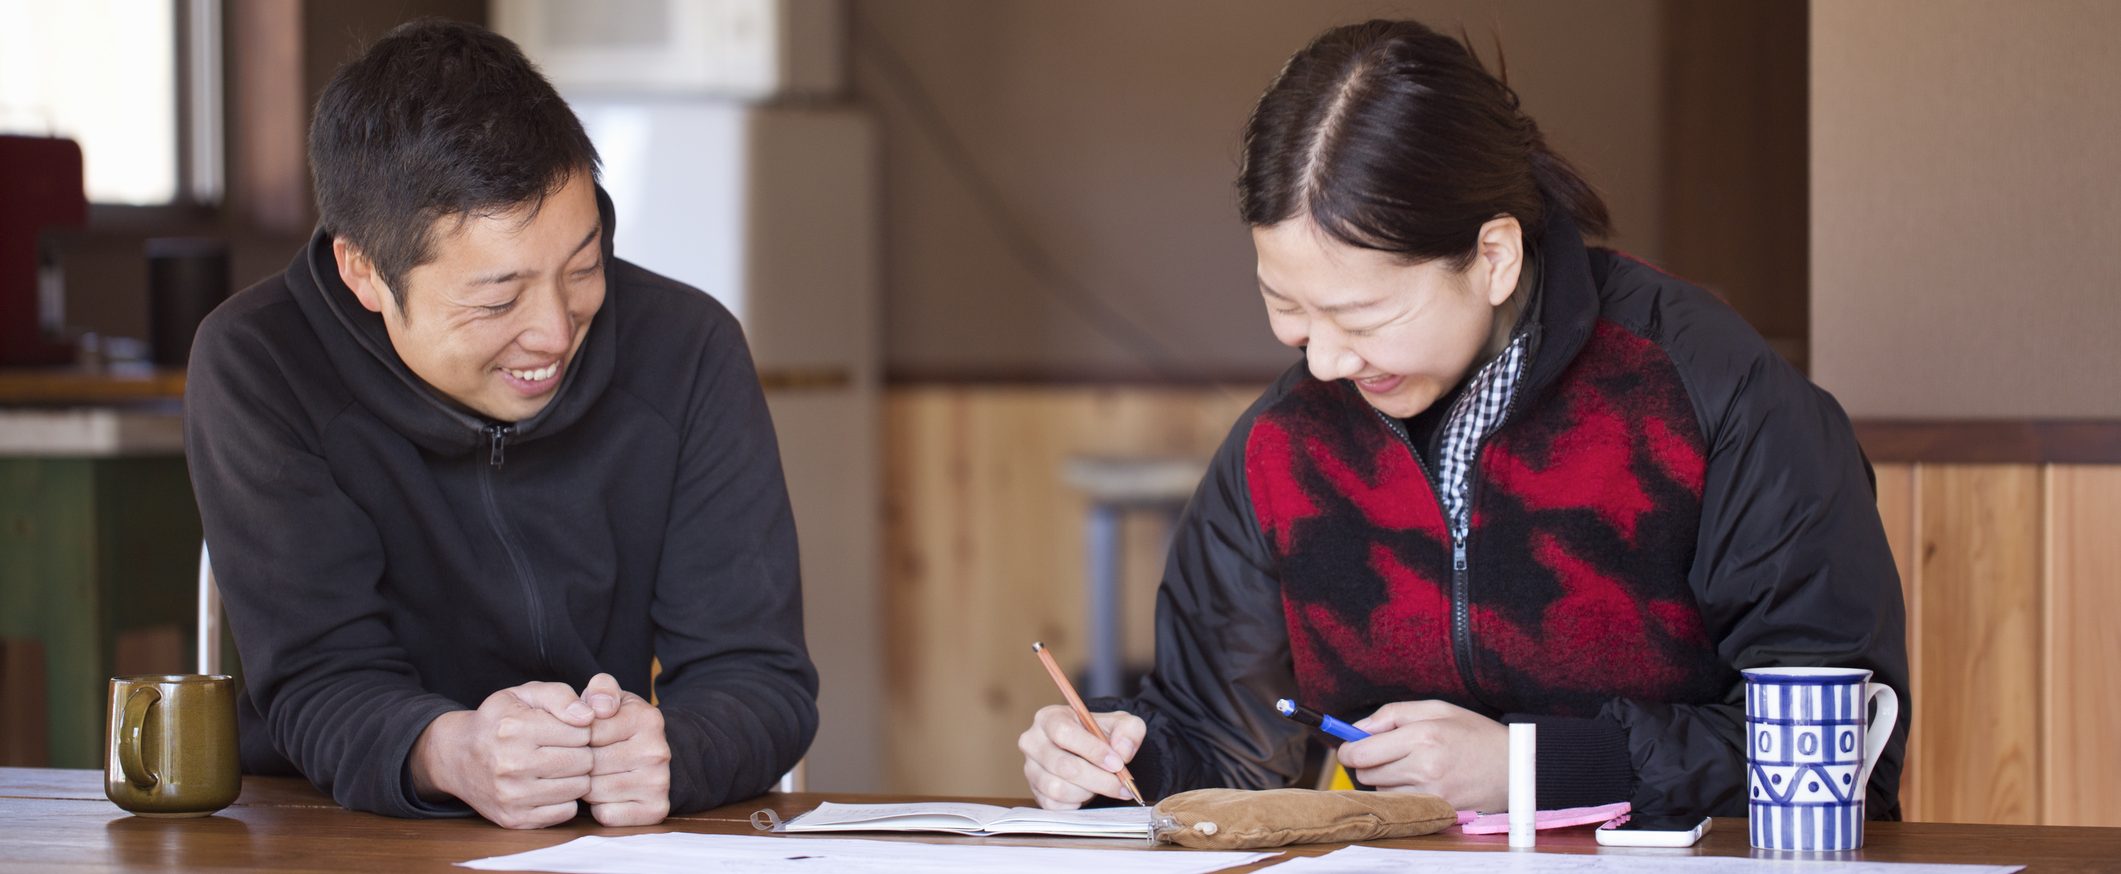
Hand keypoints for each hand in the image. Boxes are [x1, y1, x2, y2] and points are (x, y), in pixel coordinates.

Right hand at [409, 681, 595, 828]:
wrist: (457, 756)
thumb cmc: (498, 721)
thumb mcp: (524, 694)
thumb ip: (559, 696)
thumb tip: (588, 717)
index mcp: (514, 728)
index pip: (581, 732)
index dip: (581, 729)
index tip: (567, 729)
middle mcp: (510, 764)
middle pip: (583, 761)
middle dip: (581, 752)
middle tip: (564, 749)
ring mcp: (512, 796)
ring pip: (579, 788)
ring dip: (575, 776)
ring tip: (558, 766)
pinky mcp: (514, 819)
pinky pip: (566, 812)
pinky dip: (565, 799)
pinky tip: (550, 785)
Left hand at [581, 672, 671, 826]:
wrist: (652, 755)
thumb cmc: (621, 726)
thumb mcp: (613, 698)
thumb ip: (601, 689)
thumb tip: (598, 708)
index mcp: (647, 719)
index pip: (589, 733)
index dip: (575, 738)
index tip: (579, 738)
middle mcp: (657, 752)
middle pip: (591, 765)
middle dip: (578, 764)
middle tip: (583, 760)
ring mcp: (659, 783)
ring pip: (595, 792)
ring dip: (585, 787)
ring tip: (593, 776)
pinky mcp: (655, 810)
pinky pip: (607, 815)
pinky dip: (599, 808)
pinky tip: (604, 796)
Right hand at [1018, 705, 1145, 809]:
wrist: (1091, 751)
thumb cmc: (1100, 735)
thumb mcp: (1121, 724)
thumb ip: (1129, 731)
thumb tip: (1122, 750)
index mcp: (1049, 718)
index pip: (1064, 732)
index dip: (1092, 750)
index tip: (1117, 763)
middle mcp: (1033, 742)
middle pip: (1062, 765)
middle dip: (1098, 778)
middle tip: (1121, 784)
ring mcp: (1031, 769)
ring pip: (1058, 788)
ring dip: (1088, 791)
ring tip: (1104, 785)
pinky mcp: (1035, 791)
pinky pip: (1055, 805)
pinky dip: (1078, 802)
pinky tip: (1089, 792)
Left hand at [1336, 701, 1508, 810]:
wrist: (1516, 766)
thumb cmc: (1475, 734)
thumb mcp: (1437, 709)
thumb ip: (1393, 714)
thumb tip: (1357, 729)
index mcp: (1423, 736)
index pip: (1361, 753)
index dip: (1348, 750)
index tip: (1349, 747)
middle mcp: (1424, 767)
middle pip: (1366, 773)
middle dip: (1369, 762)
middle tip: (1388, 753)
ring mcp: (1432, 793)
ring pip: (1382, 790)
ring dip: (1386, 779)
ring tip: (1413, 766)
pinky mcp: (1438, 810)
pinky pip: (1401, 804)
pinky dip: (1402, 794)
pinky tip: (1421, 782)